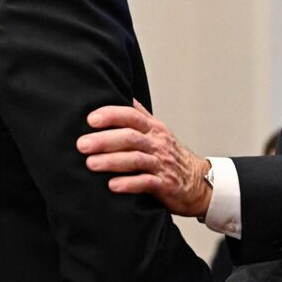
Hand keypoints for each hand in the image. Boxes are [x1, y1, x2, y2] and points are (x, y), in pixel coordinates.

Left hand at [76, 100, 211, 218]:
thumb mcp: (159, 131)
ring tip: (90, 164)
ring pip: (135, 159)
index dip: (111, 115)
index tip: (91, 119)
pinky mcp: (164, 184)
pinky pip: (146, 183)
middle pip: (130, 137)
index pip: (132, 116)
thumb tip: (123, 96)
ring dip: (111, 161)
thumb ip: (140, 115)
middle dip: (104, 140)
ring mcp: (161, 164)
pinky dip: (129, 184)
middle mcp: (157, 144)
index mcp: (153, 129)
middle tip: (82, 144)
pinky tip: (112, 185)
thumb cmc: (171, 156)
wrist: (199, 182)